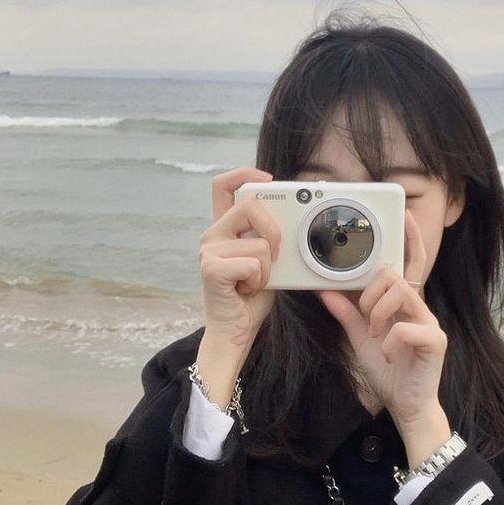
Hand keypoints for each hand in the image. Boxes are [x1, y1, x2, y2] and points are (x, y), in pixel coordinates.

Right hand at [199, 166, 280, 353]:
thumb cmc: (251, 298)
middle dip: (273, 230)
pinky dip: (259, 281)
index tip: (267, 178)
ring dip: (267, 269)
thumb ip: (271, 238)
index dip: (244, 173)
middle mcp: (212, 235)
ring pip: (258, 243)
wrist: (234, 331)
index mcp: (224, 229)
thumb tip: (294, 218)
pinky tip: (245, 291)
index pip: (223, 186)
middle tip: (273, 256)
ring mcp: (208, 251)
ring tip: (252, 282)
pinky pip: (253, 264)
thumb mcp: (267, 261)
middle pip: (250, 205)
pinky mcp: (211, 269)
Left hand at [318, 208, 447, 430]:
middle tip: (366, 317)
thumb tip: (325, 290)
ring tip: (376, 336)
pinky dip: (389, 341)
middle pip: (395, 275)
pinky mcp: (435, 341)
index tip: (403, 215)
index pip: (409, 264)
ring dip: (377, 314)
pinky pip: (405, 328)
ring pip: (400, 294)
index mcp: (404, 304)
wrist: (406, 406)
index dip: (409, 238)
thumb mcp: (360, 338)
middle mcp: (420, 308)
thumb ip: (347, 313)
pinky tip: (389, 353)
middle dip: (371, 293)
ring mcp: (430, 323)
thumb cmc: (389, 371)